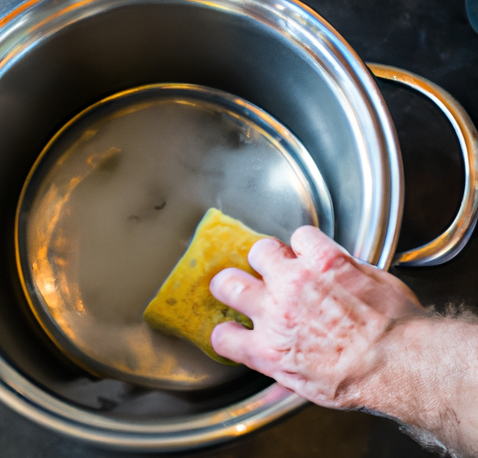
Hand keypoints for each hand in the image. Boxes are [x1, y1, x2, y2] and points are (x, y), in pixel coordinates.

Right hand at [210, 226, 422, 408]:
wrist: (400, 359)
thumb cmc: (364, 379)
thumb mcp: (312, 388)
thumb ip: (285, 368)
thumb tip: (281, 365)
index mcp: (269, 350)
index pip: (224, 338)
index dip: (226, 332)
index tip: (232, 330)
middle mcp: (275, 312)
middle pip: (228, 284)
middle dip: (228, 282)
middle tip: (239, 282)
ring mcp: (296, 281)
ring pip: (261, 251)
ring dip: (268, 256)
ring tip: (281, 261)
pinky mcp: (323, 259)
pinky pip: (302, 235)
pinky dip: (307, 242)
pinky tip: (315, 252)